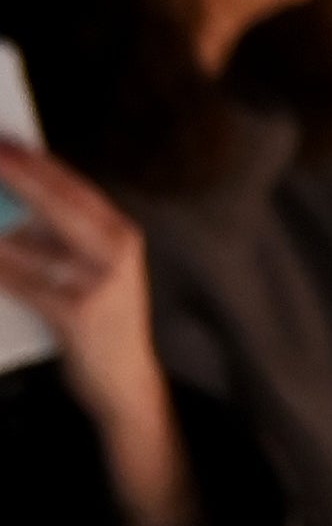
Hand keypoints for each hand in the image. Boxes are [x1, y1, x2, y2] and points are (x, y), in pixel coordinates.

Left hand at [0, 145, 196, 525]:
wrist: (126, 383)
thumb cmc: (100, 323)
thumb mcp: (90, 271)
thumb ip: (59, 238)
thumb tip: (10, 207)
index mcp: (121, 233)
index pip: (72, 187)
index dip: (35, 162)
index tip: (6, 142)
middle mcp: (117, 251)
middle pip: (57, 202)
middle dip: (16, 175)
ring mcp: (101, 282)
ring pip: (34, 242)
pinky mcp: (80, 313)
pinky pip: (24, 283)